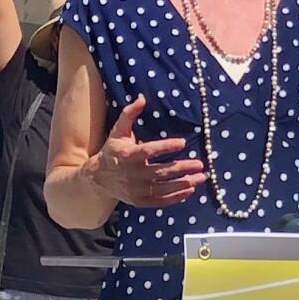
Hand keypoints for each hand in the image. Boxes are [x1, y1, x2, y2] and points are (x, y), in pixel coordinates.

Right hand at [85, 95, 205, 207]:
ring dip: (184, 183)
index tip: (183, 142)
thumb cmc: (113, 150)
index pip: (149, 151)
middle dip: (182, 168)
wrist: (97, 178)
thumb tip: (142, 97)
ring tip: (201, 177)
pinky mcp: (139, 201)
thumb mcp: (118, 131)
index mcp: (128, 155)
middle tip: (200, 164)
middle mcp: (133, 174)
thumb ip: (129, 114)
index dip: (166, 147)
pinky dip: (175, 198)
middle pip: (160, 171)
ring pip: (163, 188)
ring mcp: (136, 190)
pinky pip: (160, 201)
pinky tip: (190, 190)